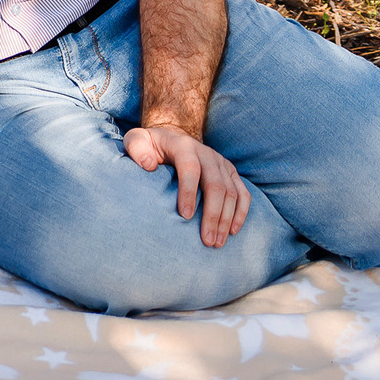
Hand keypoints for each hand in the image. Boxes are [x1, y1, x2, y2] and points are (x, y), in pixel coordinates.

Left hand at [124, 123, 248, 247]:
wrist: (173, 136)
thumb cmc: (151, 146)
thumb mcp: (136, 141)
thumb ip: (137, 148)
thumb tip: (148, 165)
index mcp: (183, 146)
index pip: (190, 168)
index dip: (189, 192)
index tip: (184, 216)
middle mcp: (206, 153)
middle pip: (215, 185)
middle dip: (212, 215)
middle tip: (207, 240)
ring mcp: (221, 163)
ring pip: (231, 192)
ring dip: (226, 219)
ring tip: (217, 242)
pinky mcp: (230, 172)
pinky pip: (243, 193)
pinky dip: (241, 212)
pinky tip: (233, 231)